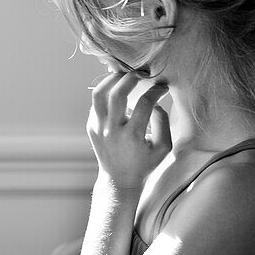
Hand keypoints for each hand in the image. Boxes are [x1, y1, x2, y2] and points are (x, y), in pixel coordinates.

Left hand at [87, 72, 170, 189]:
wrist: (119, 179)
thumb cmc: (145, 163)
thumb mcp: (163, 147)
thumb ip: (162, 122)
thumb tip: (154, 102)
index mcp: (132, 136)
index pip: (144, 103)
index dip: (155, 91)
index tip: (162, 87)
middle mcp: (112, 131)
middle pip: (117, 94)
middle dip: (131, 78)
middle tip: (141, 74)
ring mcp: (98, 128)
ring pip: (99, 94)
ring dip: (112, 80)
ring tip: (125, 75)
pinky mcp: (90, 126)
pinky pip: (96, 103)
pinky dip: (106, 92)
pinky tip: (117, 90)